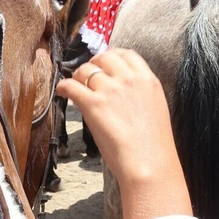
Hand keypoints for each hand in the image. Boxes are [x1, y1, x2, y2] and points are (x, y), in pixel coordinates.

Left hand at [56, 50, 191, 218]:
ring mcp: (110, 90)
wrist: (149, 163)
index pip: (126, 54)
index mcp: (148, 80)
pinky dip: (64, 87)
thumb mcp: (156, 108)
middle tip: (87, 75)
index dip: (112, 56)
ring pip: (86, 70)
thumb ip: (141, 93)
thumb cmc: (154, 145)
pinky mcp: (93, 104)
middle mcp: (129, 80)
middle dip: (94, 63)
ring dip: (78, 76)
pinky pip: (71, 86)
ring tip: (75, 86)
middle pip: (104, 57)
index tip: (105, 63)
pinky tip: (63, 92)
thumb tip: (123, 91)